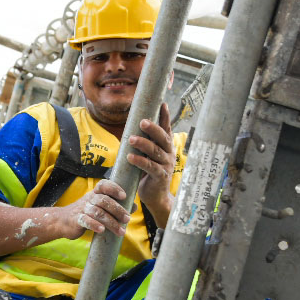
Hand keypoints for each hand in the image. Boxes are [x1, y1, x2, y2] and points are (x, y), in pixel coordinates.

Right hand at [63, 179, 129, 236]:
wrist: (62, 221)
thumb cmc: (85, 213)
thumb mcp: (100, 207)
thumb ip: (116, 206)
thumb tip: (134, 206)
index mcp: (94, 193)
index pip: (103, 185)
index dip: (113, 188)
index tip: (124, 196)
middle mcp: (89, 199)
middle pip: (104, 200)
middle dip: (118, 210)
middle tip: (128, 219)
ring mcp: (82, 209)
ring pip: (98, 212)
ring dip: (111, 222)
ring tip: (121, 231)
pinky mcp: (76, 220)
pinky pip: (86, 220)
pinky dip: (94, 225)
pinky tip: (102, 230)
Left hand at [127, 102, 175, 218]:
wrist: (156, 196)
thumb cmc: (149, 173)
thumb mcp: (148, 155)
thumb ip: (145, 144)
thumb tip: (132, 127)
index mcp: (166, 146)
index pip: (166, 129)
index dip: (165, 117)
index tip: (162, 103)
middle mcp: (169, 153)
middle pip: (162, 138)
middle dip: (153, 128)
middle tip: (142, 121)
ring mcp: (166, 165)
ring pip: (155, 152)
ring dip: (143, 144)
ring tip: (131, 138)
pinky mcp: (160, 176)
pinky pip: (150, 167)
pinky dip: (140, 161)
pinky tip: (130, 157)